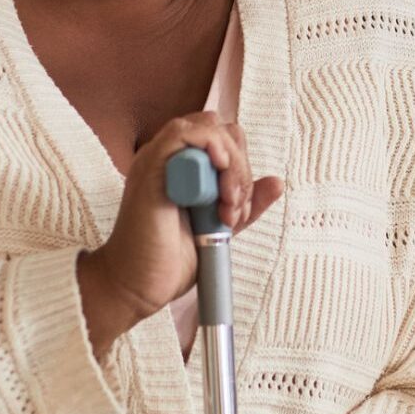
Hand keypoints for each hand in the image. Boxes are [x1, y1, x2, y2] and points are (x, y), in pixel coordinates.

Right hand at [76, 112, 283, 351]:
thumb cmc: (170, 260)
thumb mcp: (219, 227)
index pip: (226, 141)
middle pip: (222, 130)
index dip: (242, 168)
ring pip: (208, 127)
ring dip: (230, 165)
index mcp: (184, 169)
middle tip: (233, 210)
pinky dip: (210, 145)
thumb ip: (244, 204)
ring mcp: (158, 160)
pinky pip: (183, 132)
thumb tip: (277, 182)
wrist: (138, 286)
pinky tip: (219, 173)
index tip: (238, 211)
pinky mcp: (150, 167)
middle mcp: (170, 159)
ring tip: (224, 206)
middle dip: (241, 168)